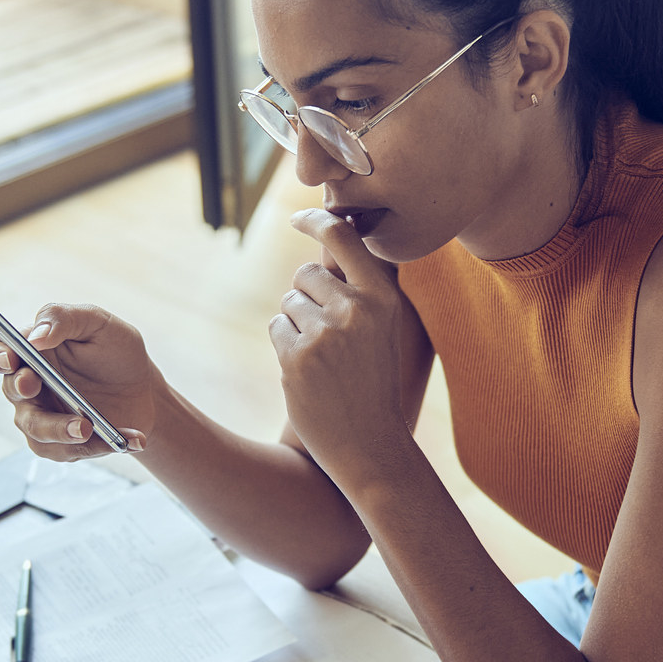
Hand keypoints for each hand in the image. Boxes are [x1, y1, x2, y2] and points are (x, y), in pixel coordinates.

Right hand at [0, 304, 157, 460]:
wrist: (144, 389)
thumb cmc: (115, 350)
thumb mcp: (97, 323)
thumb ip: (64, 318)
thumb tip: (36, 336)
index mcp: (29, 351)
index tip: (11, 358)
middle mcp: (28, 385)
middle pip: (11, 391)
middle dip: (22, 389)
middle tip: (36, 385)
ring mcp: (42, 416)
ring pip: (35, 429)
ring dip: (59, 429)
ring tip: (87, 427)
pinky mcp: (62, 443)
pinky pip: (65, 451)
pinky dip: (98, 446)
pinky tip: (131, 438)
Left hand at [270, 210, 417, 485]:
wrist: (369, 443)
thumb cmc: (374, 381)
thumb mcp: (385, 328)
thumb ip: (364, 285)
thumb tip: (336, 232)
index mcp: (383, 298)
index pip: (342, 237)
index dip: (316, 220)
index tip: (299, 218)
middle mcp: (356, 310)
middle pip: (307, 274)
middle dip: (307, 295)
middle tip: (326, 333)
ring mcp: (325, 333)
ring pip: (290, 302)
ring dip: (296, 323)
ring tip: (322, 358)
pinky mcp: (297, 357)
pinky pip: (277, 327)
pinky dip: (285, 344)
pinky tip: (308, 371)